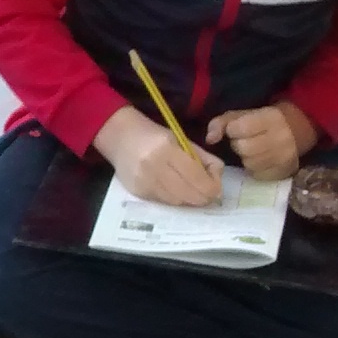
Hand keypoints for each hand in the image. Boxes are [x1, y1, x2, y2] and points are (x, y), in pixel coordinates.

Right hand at [93, 105, 222, 206]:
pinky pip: (163, 201)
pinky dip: (174, 199)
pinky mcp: (137, 191)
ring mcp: (144, 181)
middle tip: (209, 195)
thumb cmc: (154, 135)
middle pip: (189, 194)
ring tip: (192, 191)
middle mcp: (154, 167)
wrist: (119, 136)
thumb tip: (217, 179)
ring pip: (177, 201)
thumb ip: (203, 158)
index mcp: (168, 149)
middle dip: (204, 197)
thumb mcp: (181, 140)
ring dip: (189, 199)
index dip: (212, 187)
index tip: (217, 188)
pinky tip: (174, 190)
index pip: (197, 178)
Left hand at [202, 103, 317, 181]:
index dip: (233, 130)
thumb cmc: (260, 122)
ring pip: (250, 164)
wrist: (293, 131)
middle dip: (239, 145)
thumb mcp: (240, 115)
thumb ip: (220, 123)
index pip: (240, 128)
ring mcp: (285, 157)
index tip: (237, 129)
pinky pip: (258, 175)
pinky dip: (255, 169)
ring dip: (246, 158)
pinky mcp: (284, 172)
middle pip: (244, 148)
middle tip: (245, 142)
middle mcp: (281, 137)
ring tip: (252, 151)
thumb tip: (210, 139)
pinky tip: (259, 161)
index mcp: (270, 118)